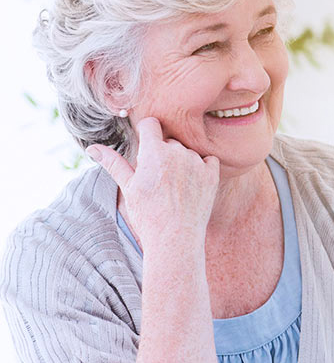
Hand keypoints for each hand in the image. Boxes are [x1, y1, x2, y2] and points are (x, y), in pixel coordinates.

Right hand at [86, 117, 220, 250]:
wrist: (175, 238)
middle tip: (158, 178)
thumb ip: (113, 163)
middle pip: (169, 140)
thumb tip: (92, 148)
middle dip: (162, 153)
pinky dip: (201, 168)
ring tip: (174, 187)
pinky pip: (207, 160)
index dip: (146, 133)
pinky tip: (191, 185)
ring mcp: (197, 162)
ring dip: (182, 162)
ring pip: (187, 151)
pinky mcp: (212, 174)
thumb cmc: (148, 214)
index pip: (151, 124)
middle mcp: (178, 152)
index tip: (145, 147)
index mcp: (154, 152)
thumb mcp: (128, 187)